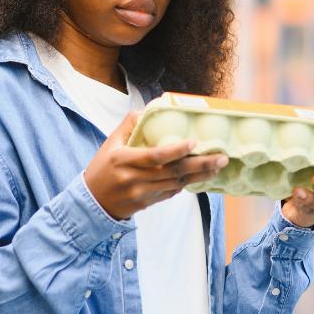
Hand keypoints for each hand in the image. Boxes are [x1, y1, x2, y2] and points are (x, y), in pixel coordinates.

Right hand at [85, 111, 228, 219]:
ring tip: (217, 166)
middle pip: (172, 172)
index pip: (154, 156)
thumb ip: (130, 125)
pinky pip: (171, 193)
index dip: (175, 151)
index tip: (193, 143)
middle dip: (200, 165)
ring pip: (176, 184)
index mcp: (122, 160)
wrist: (92, 201)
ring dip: (199, 176)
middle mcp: (132, 178)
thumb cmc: (102, 167)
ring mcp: (140, 194)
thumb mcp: (110, 143)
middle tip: (221, 158)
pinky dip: (186, 184)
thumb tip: (151, 109)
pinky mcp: (146, 204)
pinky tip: (200, 177)